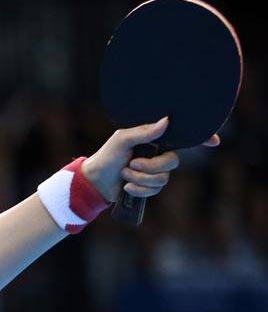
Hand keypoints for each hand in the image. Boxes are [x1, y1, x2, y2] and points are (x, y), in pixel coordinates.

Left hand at [81, 117, 219, 201]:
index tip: (214, 140)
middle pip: (173, 161)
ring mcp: (154, 171)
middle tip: (131, 164)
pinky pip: (155, 190)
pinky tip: (126, 187)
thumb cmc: (107, 155)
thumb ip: (143, 132)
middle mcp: (158, 154)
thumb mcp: (122, 139)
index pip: (182, 137)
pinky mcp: (150, 186)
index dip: (201, 138)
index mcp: (154, 139)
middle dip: (150, 166)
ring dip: (140, 178)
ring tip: (125, 174)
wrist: (95, 180)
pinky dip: (139, 189)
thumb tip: (167, 121)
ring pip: (163, 178)